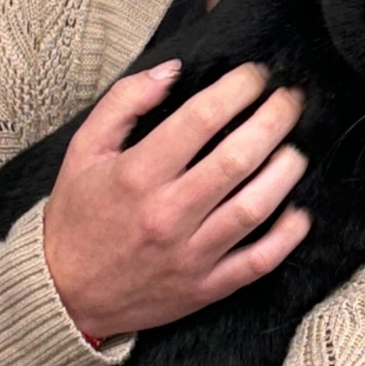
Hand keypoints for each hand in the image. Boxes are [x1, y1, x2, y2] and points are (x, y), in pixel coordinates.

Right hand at [42, 60, 309, 342]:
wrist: (64, 295)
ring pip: (254, 208)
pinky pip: (258, 262)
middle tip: (290, 100)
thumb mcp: (83, 150)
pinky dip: (286, 237)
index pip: (201, 119)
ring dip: (286, 172)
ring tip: (296, 149)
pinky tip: (300, 213)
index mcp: (137, 174)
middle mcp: (167, 214)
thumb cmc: (77, 216)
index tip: (256, 75)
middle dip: (274, 120)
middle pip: (238, 158)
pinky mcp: (205, 288)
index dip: (238, 89)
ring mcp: (190, 255)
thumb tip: (173, 70)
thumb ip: (124, 103)